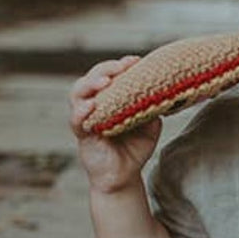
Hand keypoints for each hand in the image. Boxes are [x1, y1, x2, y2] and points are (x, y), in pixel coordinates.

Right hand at [69, 56, 161, 192]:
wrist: (124, 176)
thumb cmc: (134, 149)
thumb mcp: (150, 126)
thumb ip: (152, 108)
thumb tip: (161, 93)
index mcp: (110, 100)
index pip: (109, 76)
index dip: (119, 66)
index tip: (135, 60)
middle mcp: (96, 105)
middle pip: (91, 79)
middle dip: (105, 69)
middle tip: (122, 67)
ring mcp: (87, 119)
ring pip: (78, 95)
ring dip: (90, 85)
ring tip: (105, 81)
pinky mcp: (83, 136)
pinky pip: (76, 121)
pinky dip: (82, 112)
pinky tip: (91, 106)